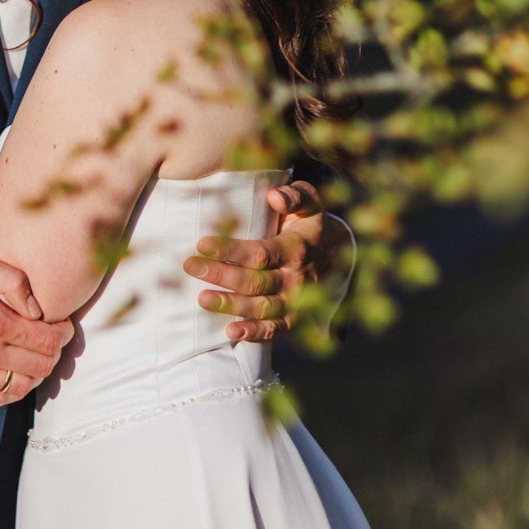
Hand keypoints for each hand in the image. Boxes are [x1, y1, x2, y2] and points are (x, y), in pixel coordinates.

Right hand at [0, 251, 72, 408]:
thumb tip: (37, 309)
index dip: (62, 333)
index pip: (46, 340)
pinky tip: (14, 372)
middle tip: (53, 338)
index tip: (63, 324)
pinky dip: (13, 390)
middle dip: (54, 352)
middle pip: (40, 366)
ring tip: (36, 355)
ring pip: (22, 387)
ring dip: (37, 373)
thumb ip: (12, 279)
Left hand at [184, 180, 350, 343]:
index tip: (201, 244)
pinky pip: (274, 330)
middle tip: (190, 266)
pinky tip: (230, 333)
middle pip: (255, 281)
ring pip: (261, 308)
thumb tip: (274, 196)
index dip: (230, 250)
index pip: (260, 253)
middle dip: (220, 275)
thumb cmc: (311, 223)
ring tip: (202, 298)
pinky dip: (253, 333)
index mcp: (297, 249)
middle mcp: (296, 279)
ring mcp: (296, 302)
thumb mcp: (310, 202)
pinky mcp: (294, 318)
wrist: (339, 255)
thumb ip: (294, 195)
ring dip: (231, 306)